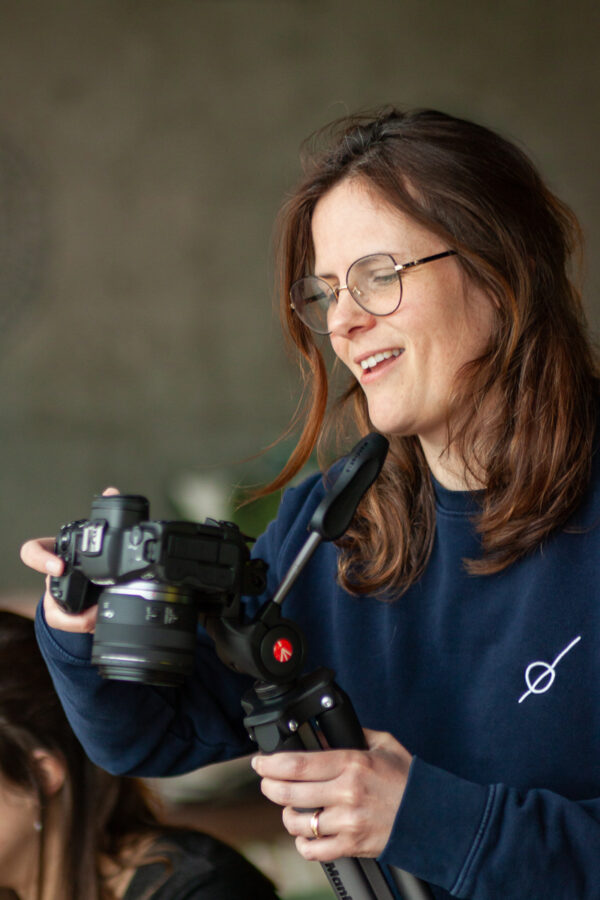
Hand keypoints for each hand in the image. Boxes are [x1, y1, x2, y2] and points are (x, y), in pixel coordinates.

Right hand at [19, 487, 119, 633]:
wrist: (87, 581)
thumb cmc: (88, 557)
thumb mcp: (93, 538)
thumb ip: (101, 515)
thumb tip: (111, 492)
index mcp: (56, 553)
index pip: (33, 551)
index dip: (41, 559)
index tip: (59, 568)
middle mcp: (53, 575)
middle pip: (46, 588)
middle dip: (59, 596)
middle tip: (82, 601)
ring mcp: (58, 597)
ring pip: (57, 612)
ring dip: (78, 617)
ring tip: (97, 616)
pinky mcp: (66, 616)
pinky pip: (70, 624)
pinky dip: (85, 625)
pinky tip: (99, 622)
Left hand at [252, 728, 411, 861]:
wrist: (431, 816)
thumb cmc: (407, 780)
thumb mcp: (383, 744)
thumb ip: (353, 734)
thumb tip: (322, 732)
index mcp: (352, 763)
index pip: (299, 764)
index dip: (272, 763)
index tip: (260, 762)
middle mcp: (347, 792)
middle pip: (290, 792)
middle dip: (269, 787)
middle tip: (265, 782)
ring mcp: (348, 821)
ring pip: (298, 822)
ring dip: (287, 815)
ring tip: (290, 808)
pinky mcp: (352, 846)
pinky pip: (313, 850)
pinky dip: (303, 843)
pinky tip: (305, 834)